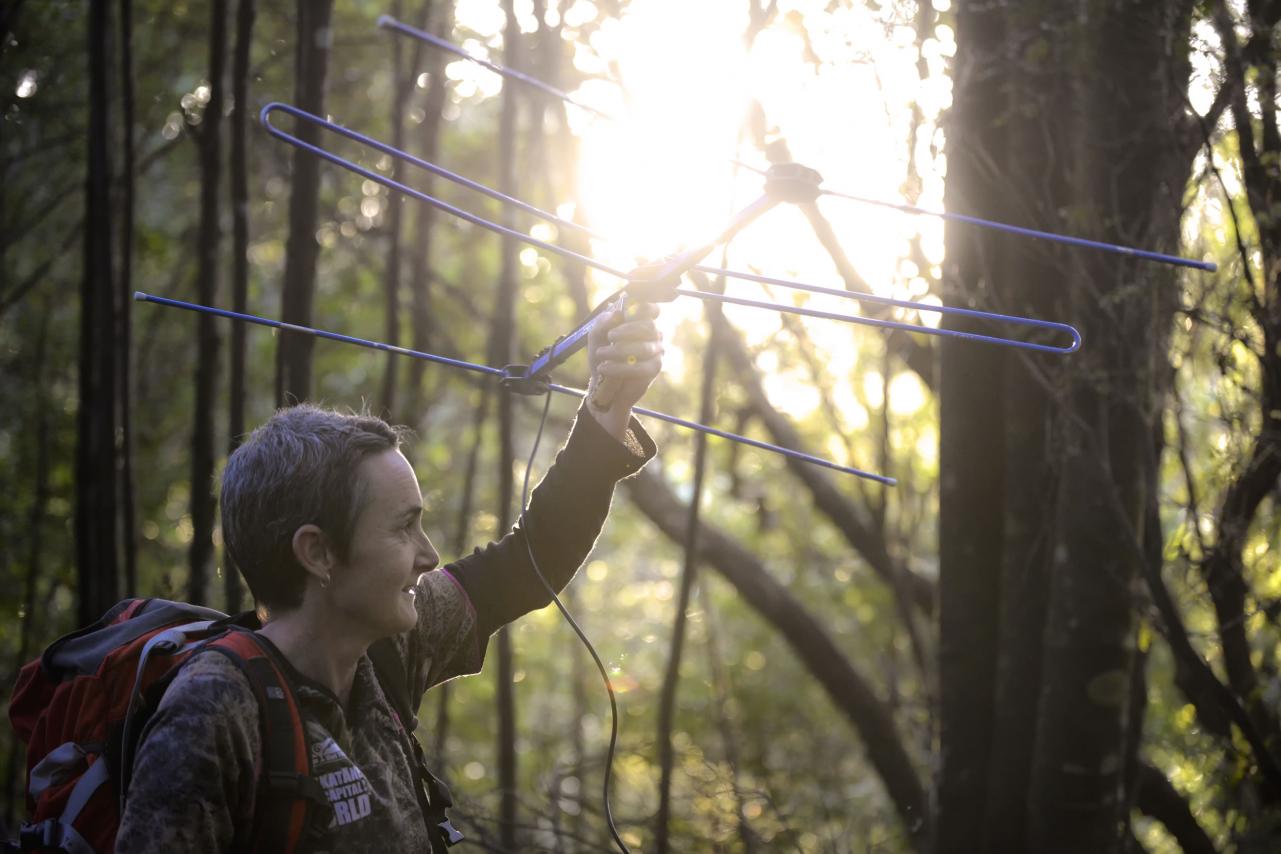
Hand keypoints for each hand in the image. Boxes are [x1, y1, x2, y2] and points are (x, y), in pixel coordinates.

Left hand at [586, 299, 662, 439]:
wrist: (601, 383)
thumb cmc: (602, 355)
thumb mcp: (596, 337)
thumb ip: (603, 323)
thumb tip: (616, 314)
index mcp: (641, 321)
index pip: (651, 309)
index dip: (642, 308)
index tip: (626, 313)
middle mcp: (653, 334)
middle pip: (649, 326)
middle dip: (627, 330)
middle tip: (610, 336)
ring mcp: (656, 352)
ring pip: (644, 348)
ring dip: (619, 350)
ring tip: (601, 354)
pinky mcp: (654, 369)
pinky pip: (641, 368)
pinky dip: (619, 368)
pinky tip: (604, 368)